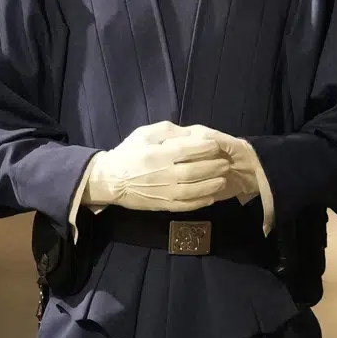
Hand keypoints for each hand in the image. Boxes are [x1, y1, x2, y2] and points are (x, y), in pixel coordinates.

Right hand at [82, 121, 234, 212]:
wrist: (110, 180)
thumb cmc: (129, 153)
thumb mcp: (145, 133)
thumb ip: (169, 132)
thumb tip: (193, 134)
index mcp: (158, 153)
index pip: (189, 150)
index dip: (206, 147)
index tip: (217, 145)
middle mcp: (163, 173)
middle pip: (195, 171)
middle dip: (214, 166)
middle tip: (226, 163)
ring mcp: (164, 191)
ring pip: (194, 190)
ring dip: (212, 185)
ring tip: (223, 179)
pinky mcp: (163, 205)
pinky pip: (186, 206)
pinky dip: (200, 202)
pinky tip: (211, 197)